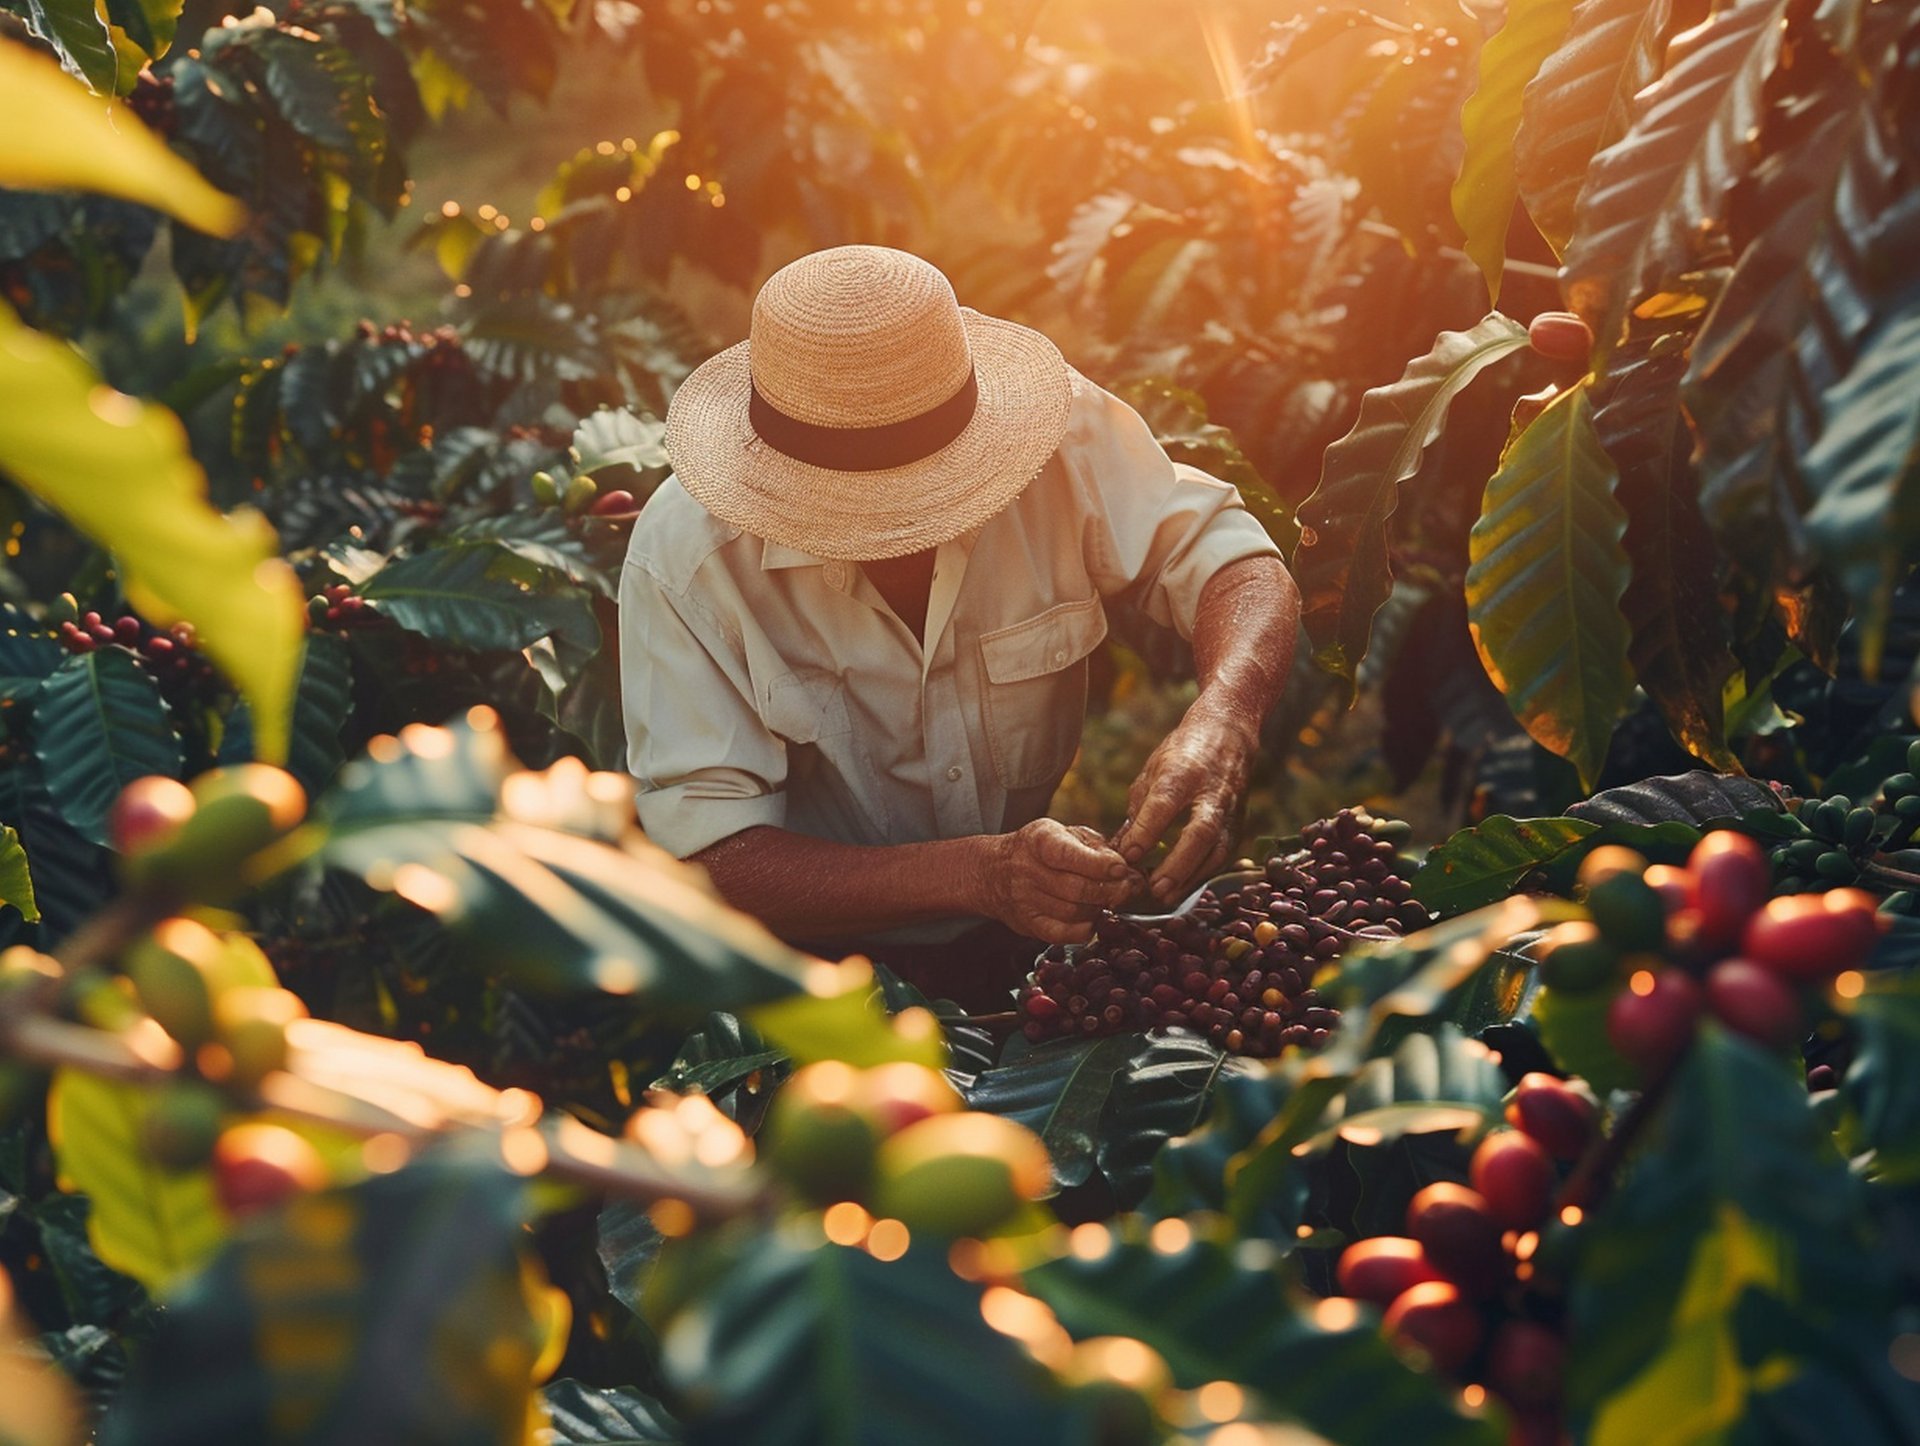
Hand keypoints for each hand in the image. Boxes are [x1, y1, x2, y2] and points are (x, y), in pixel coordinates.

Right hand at [976, 820, 1139, 944]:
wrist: (995, 871)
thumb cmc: (1041, 849)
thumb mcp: (1065, 834)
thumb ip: (1098, 848)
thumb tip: (1130, 872)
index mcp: (1039, 840)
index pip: (1069, 855)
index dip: (1100, 864)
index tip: (1122, 868)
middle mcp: (1028, 870)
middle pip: (1077, 889)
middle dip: (1109, 891)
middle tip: (1126, 888)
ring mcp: (1026, 900)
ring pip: (1074, 913)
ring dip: (1099, 909)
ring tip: (1107, 900)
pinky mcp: (1028, 925)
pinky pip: (1064, 934)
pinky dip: (1086, 929)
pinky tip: (1092, 917)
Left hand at [1113, 700, 1255, 904]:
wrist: (1229, 734)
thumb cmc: (1182, 752)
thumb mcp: (1154, 769)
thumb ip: (1139, 808)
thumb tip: (1121, 848)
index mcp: (1183, 772)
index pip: (1164, 805)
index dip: (1145, 832)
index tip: (1127, 856)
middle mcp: (1211, 792)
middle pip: (1200, 833)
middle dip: (1177, 863)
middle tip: (1155, 888)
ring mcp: (1230, 810)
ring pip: (1217, 850)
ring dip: (1191, 877)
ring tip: (1165, 895)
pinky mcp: (1238, 824)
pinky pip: (1222, 856)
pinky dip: (1201, 874)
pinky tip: (1181, 886)